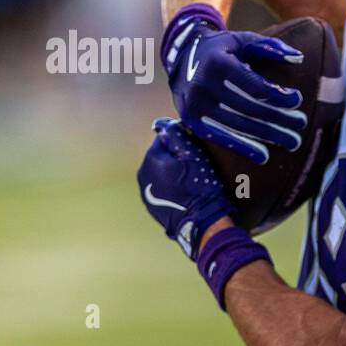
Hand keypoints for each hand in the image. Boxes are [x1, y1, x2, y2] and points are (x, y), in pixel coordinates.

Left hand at [137, 117, 233, 258]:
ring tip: (190, 183)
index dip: (182, 142)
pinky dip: (171, 189)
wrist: (201, 222)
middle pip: (161, 156)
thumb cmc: (200, 187)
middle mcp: (143, 174)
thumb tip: (163, 123)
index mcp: (151, 158)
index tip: (195, 152)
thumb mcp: (193, 155)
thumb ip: (176, 134)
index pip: (165, 137)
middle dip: (175, 158)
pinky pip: (161, 189)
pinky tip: (185, 195)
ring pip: (160, 173)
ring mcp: (146, 192)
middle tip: (195, 168)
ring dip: (172, 174)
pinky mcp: (152, 207)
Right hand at [162, 5, 307, 164]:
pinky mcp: (190, 119)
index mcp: (218, 63)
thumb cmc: (222, 49)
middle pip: (249, 108)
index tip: (297, 99)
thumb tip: (299, 58)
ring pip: (238, 125)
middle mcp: (203, 84)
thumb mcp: (242, 40)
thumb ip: (270, 47)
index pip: (253, 84)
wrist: (181, 56)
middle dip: (279, 118)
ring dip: (268, 135)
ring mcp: (194, 104)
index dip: (277, 94)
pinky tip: (264, 156)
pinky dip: (242, 147)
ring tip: (293, 142)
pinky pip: (219, 136)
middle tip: (301, 123)